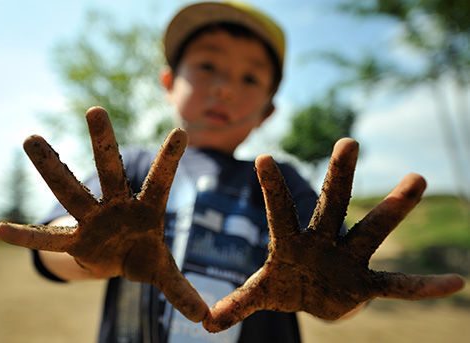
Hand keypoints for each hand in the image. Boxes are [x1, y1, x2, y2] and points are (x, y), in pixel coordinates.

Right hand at [0, 107, 207, 321]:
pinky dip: (28, 237)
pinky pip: (48, 239)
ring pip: (72, 190)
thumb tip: (205, 318)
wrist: (118, 260)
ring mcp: (92, 220)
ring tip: (31, 138)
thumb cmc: (144, 255)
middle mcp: (117, 207)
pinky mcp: (74, 239)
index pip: (159, 181)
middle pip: (110, 171)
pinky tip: (0, 229)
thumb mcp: (163, 271)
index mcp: (146, 210)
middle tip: (96, 109)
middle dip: (104, 143)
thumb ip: (180, 289)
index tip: (180, 132)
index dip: (169, 159)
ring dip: (53, 168)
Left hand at [203, 138, 464, 331]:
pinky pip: (397, 285)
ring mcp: (348, 259)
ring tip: (417, 178)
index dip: (272, 187)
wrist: (312, 298)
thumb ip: (238, 303)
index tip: (265, 156)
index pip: (280, 210)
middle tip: (347, 140)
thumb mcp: (261, 293)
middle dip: (338, 175)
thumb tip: (205, 323)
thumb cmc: (285, 285)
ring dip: (392, 207)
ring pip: (372, 229)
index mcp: (291, 240)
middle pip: (331, 203)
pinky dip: (423, 286)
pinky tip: (456, 282)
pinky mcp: (366, 283)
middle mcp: (323, 240)